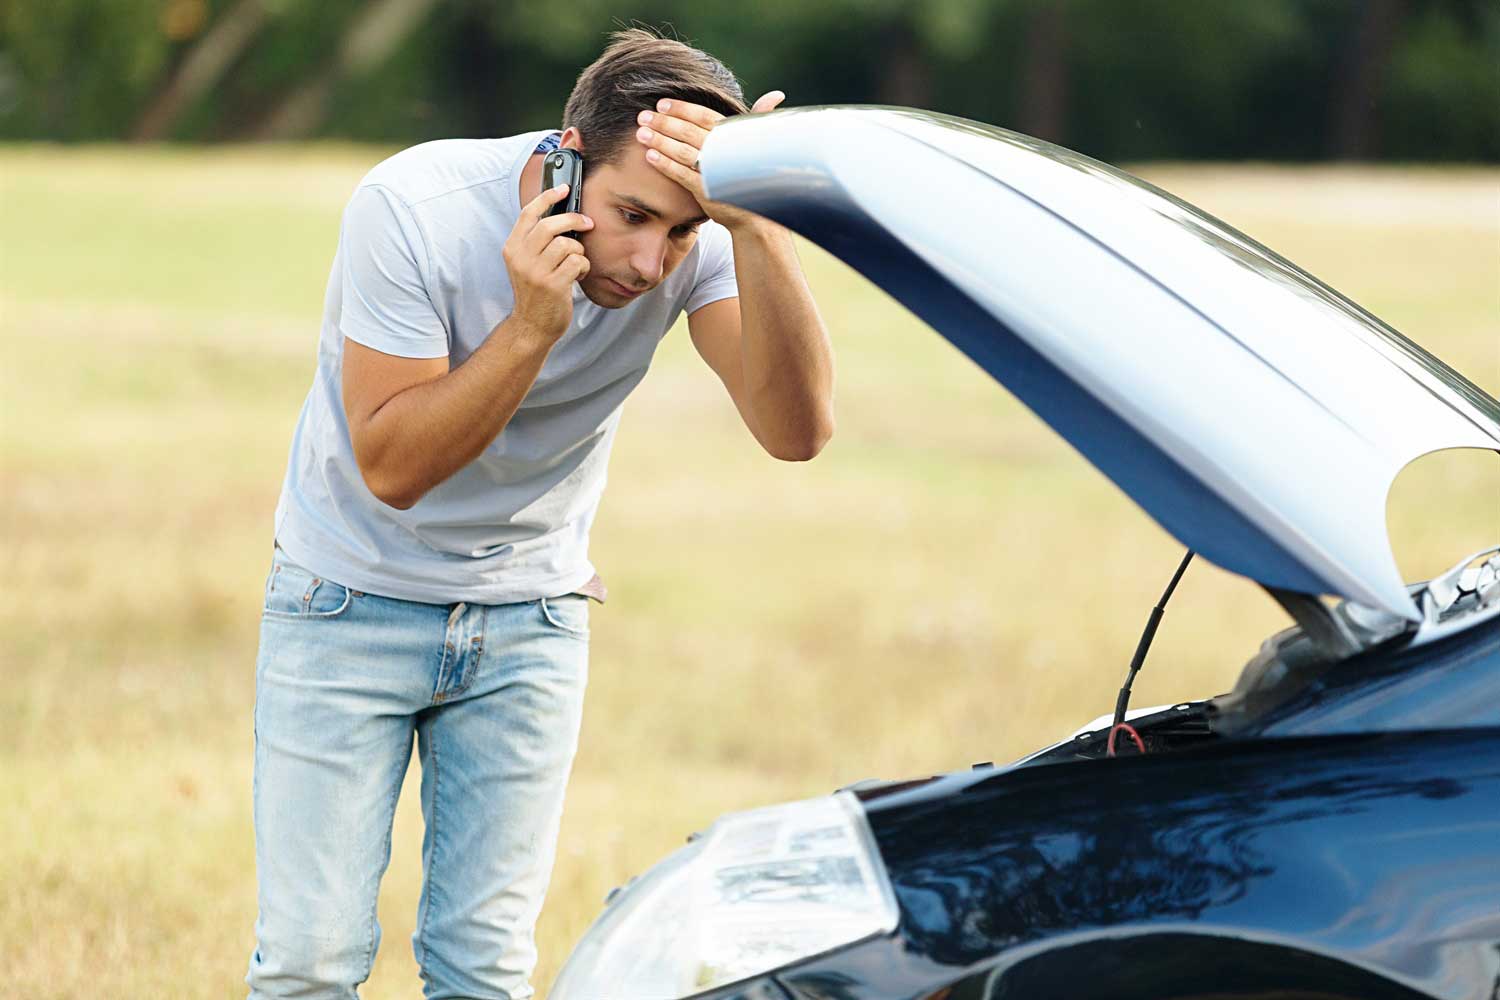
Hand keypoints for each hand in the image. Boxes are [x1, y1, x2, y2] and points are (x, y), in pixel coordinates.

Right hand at [502, 183, 593, 341]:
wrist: (532, 326)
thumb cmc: (536, 291)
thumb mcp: (526, 263)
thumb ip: (536, 241)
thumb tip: (563, 214)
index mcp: (512, 248)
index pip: (528, 213)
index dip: (548, 196)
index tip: (565, 188)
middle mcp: (520, 258)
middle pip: (550, 225)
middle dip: (574, 220)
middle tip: (587, 223)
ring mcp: (535, 272)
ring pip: (566, 244)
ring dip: (579, 251)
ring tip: (576, 262)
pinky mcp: (552, 285)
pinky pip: (577, 262)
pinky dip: (583, 267)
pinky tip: (577, 275)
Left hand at [635, 91, 784, 231]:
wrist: (756, 215)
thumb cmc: (752, 175)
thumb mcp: (756, 144)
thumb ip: (758, 118)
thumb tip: (776, 95)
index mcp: (735, 136)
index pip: (704, 117)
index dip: (682, 109)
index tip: (662, 104)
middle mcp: (726, 151)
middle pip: (689, 131)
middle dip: (664, 122)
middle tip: (643, 116)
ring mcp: (715, 171)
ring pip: (682, 150)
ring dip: (659, 140)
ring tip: (641, 132)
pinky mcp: (706, 190)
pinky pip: (681, 173)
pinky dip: (665, 164)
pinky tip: (650, 155)